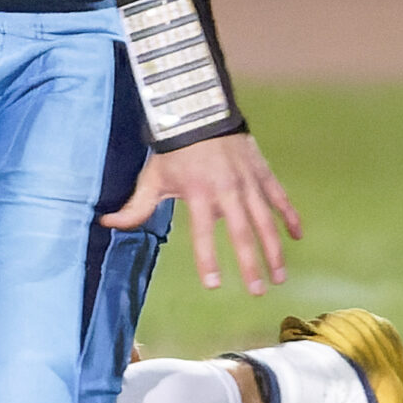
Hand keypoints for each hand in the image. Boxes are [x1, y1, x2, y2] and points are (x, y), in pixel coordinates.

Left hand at [102, 132, 301, 295]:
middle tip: (257, 291)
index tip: (213, 285)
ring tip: (279, 276)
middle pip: (242, 233)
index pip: (202, 233)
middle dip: (251, 264)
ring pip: (266, 220)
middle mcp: (227, 190)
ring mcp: (248, 181)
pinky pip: (280, 197)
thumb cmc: (173, 149)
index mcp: (198, 194)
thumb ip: (134, 207)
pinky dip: (290, 216)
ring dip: (274, 250)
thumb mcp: (152, 178)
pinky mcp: (262, 171)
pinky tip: (298, 236)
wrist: (199, 111)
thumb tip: (105, 223)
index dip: (207, 259)